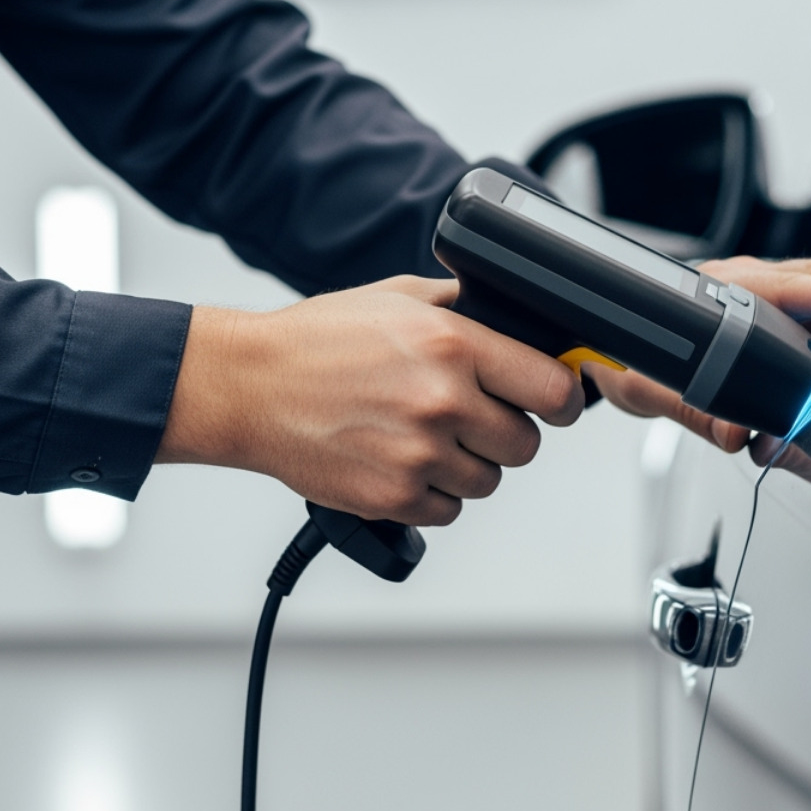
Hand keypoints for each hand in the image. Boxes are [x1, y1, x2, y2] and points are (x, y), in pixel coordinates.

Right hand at [157, 276, 583, 525]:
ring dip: (467, 466)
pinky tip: (399, 461)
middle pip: (526, 444)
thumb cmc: (316, 340)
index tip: (551, 400)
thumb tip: (516, 316)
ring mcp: (418, 454)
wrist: (250, 387)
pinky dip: (431, 495)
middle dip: (504, 433)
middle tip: (468, 418)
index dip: (559, 398)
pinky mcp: (392, 497)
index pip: (554, 390)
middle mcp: (442, 401)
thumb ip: (461, 308)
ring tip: (422, 437)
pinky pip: (448, 512)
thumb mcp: (396, 297)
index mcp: (453, 344)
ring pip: (488, 482)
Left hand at [587, 252, 810, 451]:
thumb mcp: (644, 386)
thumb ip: (689, 408)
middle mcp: (739, 286)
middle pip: (808, 277)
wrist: (606, 347)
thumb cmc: (626, 358)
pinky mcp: (774, 312)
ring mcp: (759, 295)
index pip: (776, 291)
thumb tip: (736, 432)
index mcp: (711, 296)